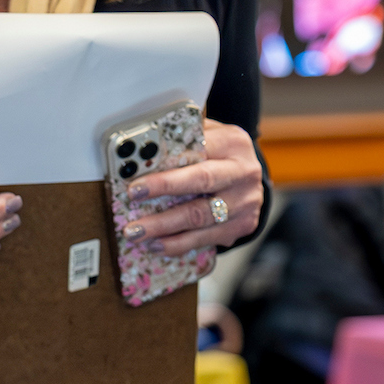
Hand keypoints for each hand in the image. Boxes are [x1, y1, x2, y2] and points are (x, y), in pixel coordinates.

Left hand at [121, 120, 264, 257]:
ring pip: (200, 216)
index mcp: (233, 143)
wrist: (249, 181)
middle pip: (202, 181)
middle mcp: (244, 172)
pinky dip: (178, 244)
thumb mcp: (207, 138)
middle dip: (164, 190)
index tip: (138, 181)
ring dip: (164, 226)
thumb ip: (181, 142)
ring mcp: (245, 201)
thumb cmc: (219, 157)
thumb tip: (139, 154)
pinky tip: (156, 245)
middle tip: (134, 198)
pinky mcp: (243, 225)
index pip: (197, 151)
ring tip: (136, 232)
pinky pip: (206, 238)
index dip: (167, 164)